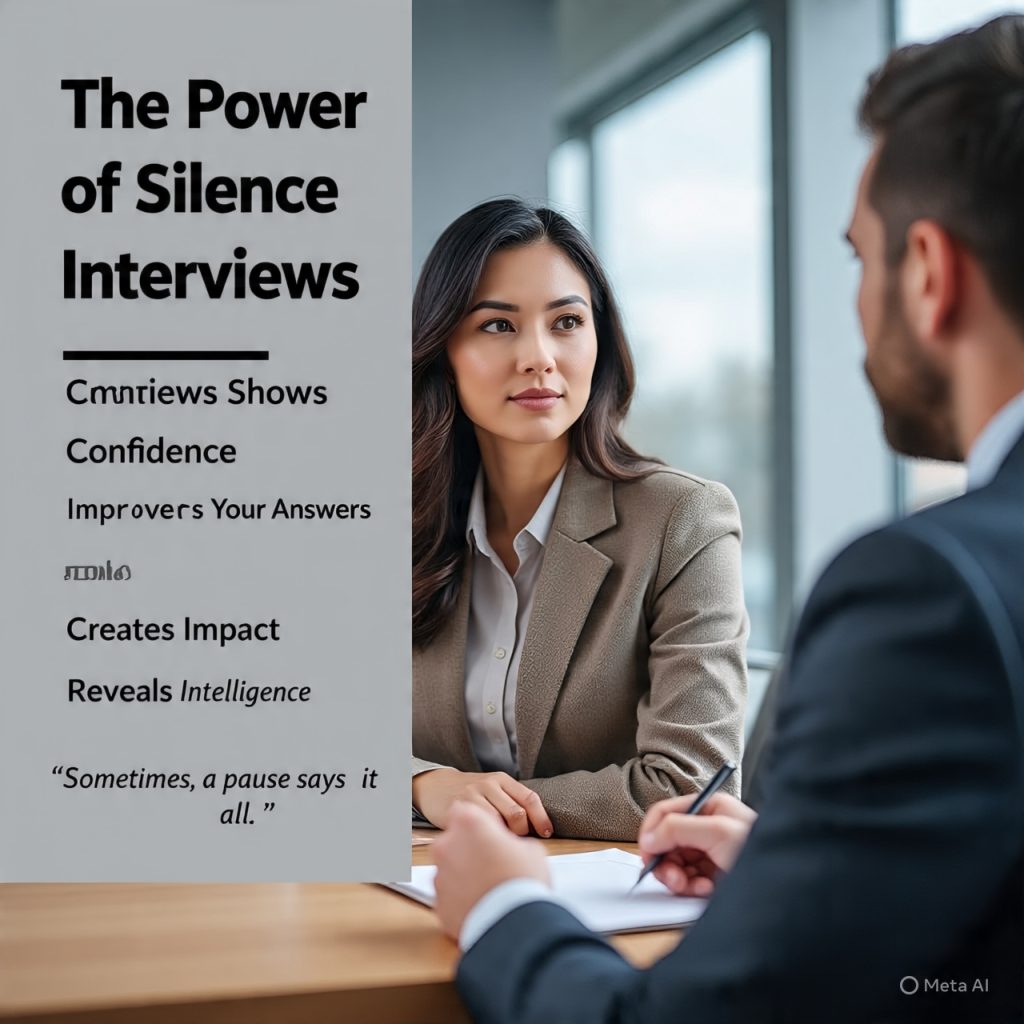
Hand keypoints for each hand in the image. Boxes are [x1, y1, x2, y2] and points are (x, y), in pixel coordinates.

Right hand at [413, 768, 552, 836]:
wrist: (437, 787)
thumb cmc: (471, 795)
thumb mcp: (493, 792)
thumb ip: (511, 804)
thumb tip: (537, 831)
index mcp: (502, 780)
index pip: (529, 798)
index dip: (541, 818)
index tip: (546, 833)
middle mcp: (489, 784)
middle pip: (518, 815)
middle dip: (522, 834)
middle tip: (515, 843)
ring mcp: (473, 795)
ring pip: (500, 824)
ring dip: (504, 840)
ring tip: (500, 846)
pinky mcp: (459, 808)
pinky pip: (480, 828)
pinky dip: (487, 840)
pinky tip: (484, 844)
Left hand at [433, 801, 550, 939]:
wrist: (514, 923)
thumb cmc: (522, 880)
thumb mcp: (530, 849)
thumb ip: (512, 842)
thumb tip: (510, 850)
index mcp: (468, 823)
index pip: (462, 811)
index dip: (476, 822)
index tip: (488, 833)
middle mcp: (446, 845)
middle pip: (453, 840)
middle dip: (468, 849)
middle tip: (491, 862)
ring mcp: (439, 875)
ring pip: (450, 869)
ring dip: (464, 874)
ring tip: (488, 888)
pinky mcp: (438, 903)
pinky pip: (449, 895)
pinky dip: (461, 899)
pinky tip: (481, 904)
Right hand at [638, 792, 755, 896]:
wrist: (788, 885)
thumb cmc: (760, 850)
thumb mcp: (718, 832)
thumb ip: (679, 828)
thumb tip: (650, 836)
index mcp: (708, 807)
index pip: (665, 812)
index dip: (651, 831)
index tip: (647, 853)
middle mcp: (706, 827)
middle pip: (666, 840)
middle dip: (665, 860)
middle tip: (672, 877)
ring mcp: (709, 852)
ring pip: (674, 862)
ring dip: (677, 877)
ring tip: (690, 886)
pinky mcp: (712, 875)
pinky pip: (687, 880)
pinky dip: (689, 887)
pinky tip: (703, 890)